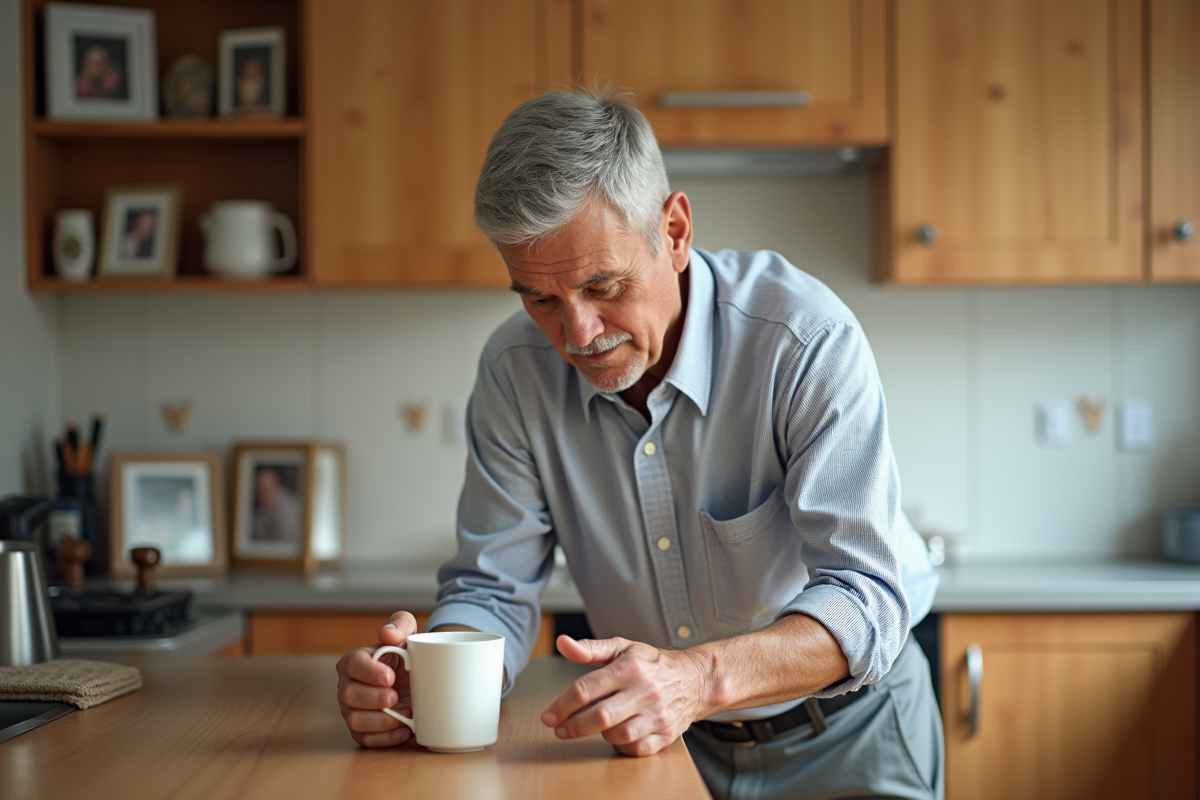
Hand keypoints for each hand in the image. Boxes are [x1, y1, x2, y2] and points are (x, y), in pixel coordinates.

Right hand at [335, 610, 417, 747]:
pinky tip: (404, 731)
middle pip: (350, 695)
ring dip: (381, 721)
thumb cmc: (408, 654)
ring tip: (406, 716)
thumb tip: (388, 633)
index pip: (353, 664)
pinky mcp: (362, 731)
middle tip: (396, 697)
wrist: (419, 678)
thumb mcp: (408, 632)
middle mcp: (347, 686)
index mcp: (355, 661)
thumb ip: (400, 624)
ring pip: (355, 721)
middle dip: (374, 698)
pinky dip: (386, 738)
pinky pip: (366, 740)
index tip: (390, 677)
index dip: (369, 672)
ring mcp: (352, 710)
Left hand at [541, 634, 711, 756]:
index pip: (587, 688)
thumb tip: (562, 643)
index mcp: (630, 667)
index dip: (562, 705)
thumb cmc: (653, 663)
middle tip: (559, 729)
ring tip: (594, 726)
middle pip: (600, 716)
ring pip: (618, 734)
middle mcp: (645, 691)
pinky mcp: (666, 734)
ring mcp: (658, 714)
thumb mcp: (622, 648)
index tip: (549, 715)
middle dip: (574, 725)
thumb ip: (590, 649)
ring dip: (600, 734)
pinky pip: (637, 748)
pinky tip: (616, 735)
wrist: (695, 679)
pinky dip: (622, 746)